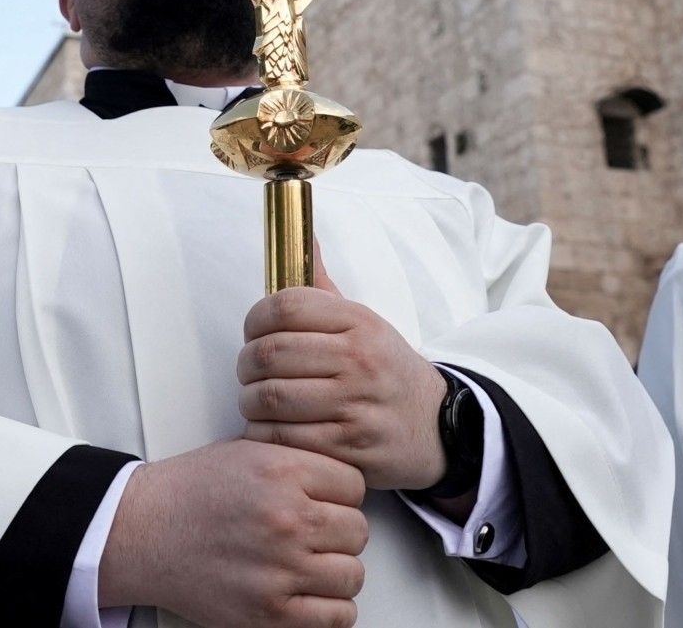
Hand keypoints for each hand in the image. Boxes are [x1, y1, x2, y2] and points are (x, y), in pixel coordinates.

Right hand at [99, 438, 367, 627]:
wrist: (143, 532)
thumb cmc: (189, 493)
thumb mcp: (247, 450)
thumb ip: (297, 461)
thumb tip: (341, 482)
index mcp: (282, 471)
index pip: (355, 485)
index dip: (340, 494)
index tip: (324, 501)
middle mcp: (286, 518)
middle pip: (358, 530)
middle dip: (339, 532)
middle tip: (313, 533)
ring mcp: (281, 569)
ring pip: (352, 574)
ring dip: (335, 571)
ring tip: (309, 563)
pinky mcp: (271, 612)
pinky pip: (338, 616)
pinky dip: (329, 608)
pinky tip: (306, 592)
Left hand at [239, 240, 448, 489]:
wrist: (437, 426)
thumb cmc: (386, 370)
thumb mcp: (364, 322)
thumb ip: (323, 286)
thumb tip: (302, 234)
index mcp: (359, 322)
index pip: (285, 306)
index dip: (255, 318)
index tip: (253, 331)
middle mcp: (358, 360)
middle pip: (270, 354)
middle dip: (246, 363)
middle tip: (250, 371)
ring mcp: (354, 406)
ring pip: (270, 399)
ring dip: (250, 401)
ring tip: (257, 401)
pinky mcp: (349, 448)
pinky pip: (282, 438)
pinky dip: (263, 434)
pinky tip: (269, 428)